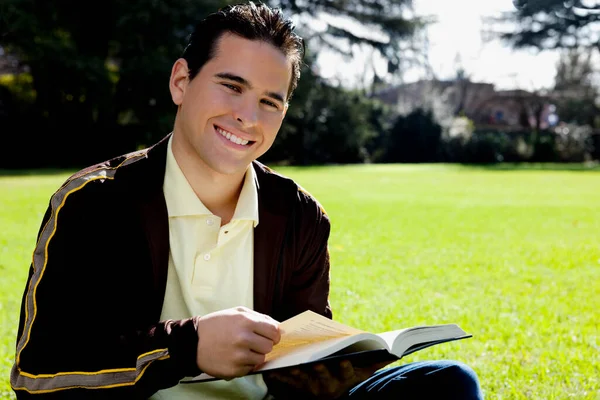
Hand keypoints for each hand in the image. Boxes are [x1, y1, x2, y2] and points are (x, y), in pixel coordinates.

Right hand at [195, 306, 280, 378]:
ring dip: (254, 355)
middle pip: (269, 347)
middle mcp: (243, 338)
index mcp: (246, 321)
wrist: (193, 341)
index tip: (270, 336)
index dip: (274, 335)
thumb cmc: (217, 324)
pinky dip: (245, 364)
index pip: (274, 331)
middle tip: (253, 342)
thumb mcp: (237, 312)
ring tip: (241, 349)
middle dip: (264, 345)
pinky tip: (234, 357)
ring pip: (261, 359)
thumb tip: (279, 327)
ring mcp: (238, 356)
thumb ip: (260, 318)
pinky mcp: (233, 370)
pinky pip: (250, 369)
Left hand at [264, 359, 391, 398]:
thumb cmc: (347, 377)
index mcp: (344, 378)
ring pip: (304, 379)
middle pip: (324, 375)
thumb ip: (375, 363)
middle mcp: (328, 384)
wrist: (327, 397)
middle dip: (320, 368)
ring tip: (292, 364)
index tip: (345, 359)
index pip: (347, 372)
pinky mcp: (297, 386)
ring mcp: (312, 386)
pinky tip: (273, 369)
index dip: (346, 366)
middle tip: (315, 361)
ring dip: (298, 372)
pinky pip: (287, 381)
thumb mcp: (362, 373)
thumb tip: (393, 354)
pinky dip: (280, 375)